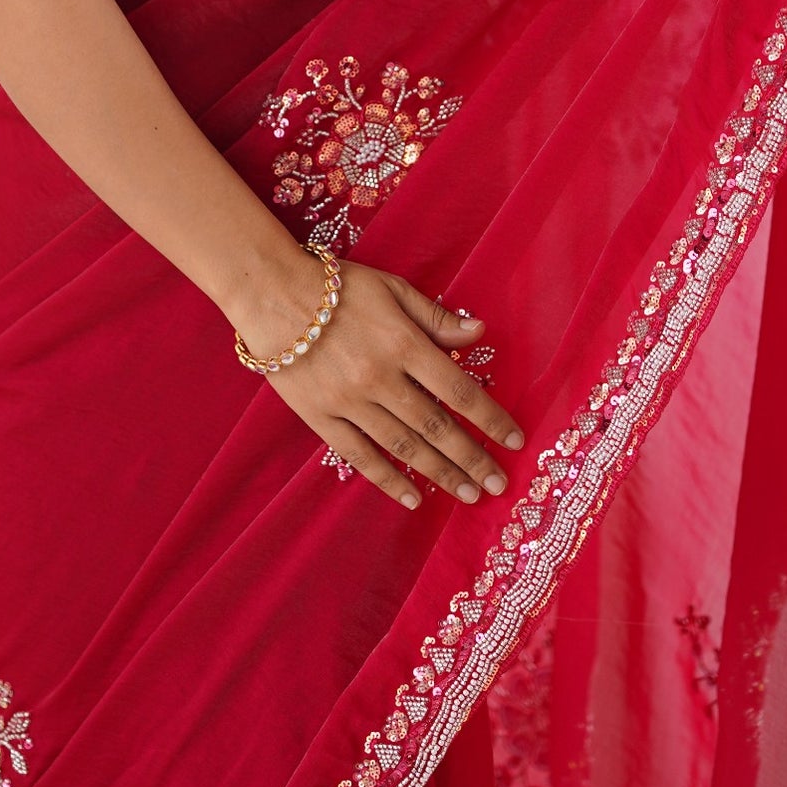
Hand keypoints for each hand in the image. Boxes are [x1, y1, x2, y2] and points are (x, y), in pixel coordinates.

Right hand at [241, 252, 523, 510]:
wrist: (271, 296)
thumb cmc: (337, 287)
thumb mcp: (393, 289)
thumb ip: (436, 317)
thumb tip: (479, 334)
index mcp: (404, 344)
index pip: (459, 391)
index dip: (491, 419)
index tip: (515, 441)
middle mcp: (381, 378)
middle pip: (437, 427)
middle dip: (473, 458)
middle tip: (498, 484)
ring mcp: (350, 402)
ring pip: (405, 447)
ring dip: (440, 473)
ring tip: (469, 494)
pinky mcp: (322, 418)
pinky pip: (360, 456)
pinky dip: (388, 480)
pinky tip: (413, 499)